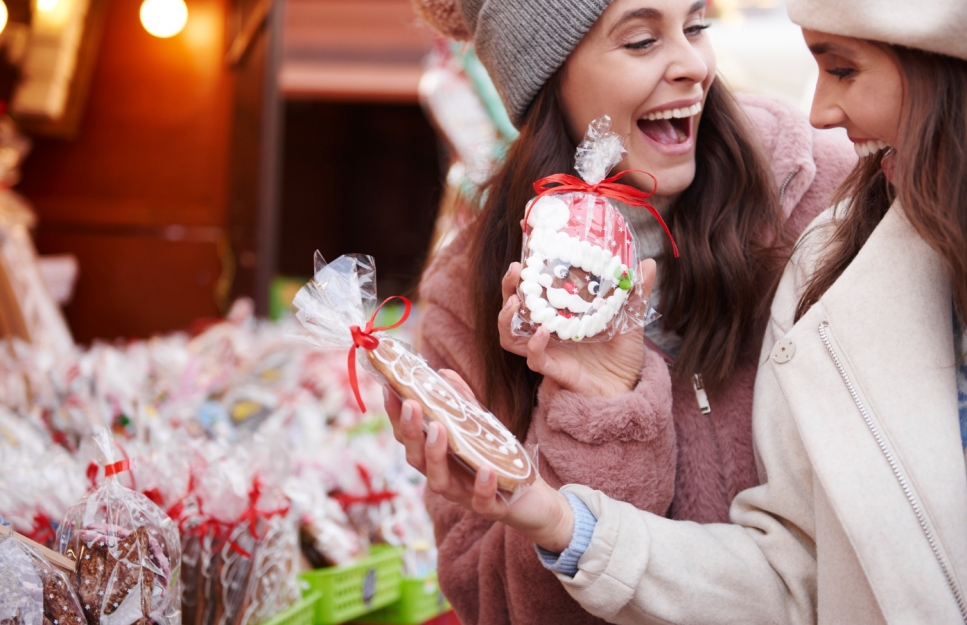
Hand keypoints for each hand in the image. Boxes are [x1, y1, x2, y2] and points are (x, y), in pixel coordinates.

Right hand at [384, 378, 574, 552]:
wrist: (533, 498)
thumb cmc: (498, 461)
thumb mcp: (480, 427)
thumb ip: (462, 403)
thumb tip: (443, 373)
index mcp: (437, 458)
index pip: (408, 438)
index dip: (396, 416)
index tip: (389, 389)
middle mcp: (445, 477)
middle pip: (416, 459)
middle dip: (411, 432)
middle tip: (410, 405)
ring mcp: (465, 495)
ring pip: (439, 481)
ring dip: (436, 455)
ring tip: (438, 429)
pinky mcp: (491, 507)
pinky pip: (481, 501)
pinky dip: (481, 486)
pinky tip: (485, 469)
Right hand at [498, 259, 656, 396]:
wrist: (627, 388)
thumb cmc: (622, 355)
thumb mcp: (630, 319)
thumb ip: (635, 293)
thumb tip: (649, 263)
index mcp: (560, 312)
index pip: (533, 288)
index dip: (524, 269)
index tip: (526, 244)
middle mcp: (547, 328)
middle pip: (513, 306)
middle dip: (509, 287)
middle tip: (515, 270)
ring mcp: (547, 349)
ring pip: (510, 333)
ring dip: (507, 316)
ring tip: (517, 301)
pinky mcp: (553, 368)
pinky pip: (534, 357)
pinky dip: (535, 344)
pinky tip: (543, 332)